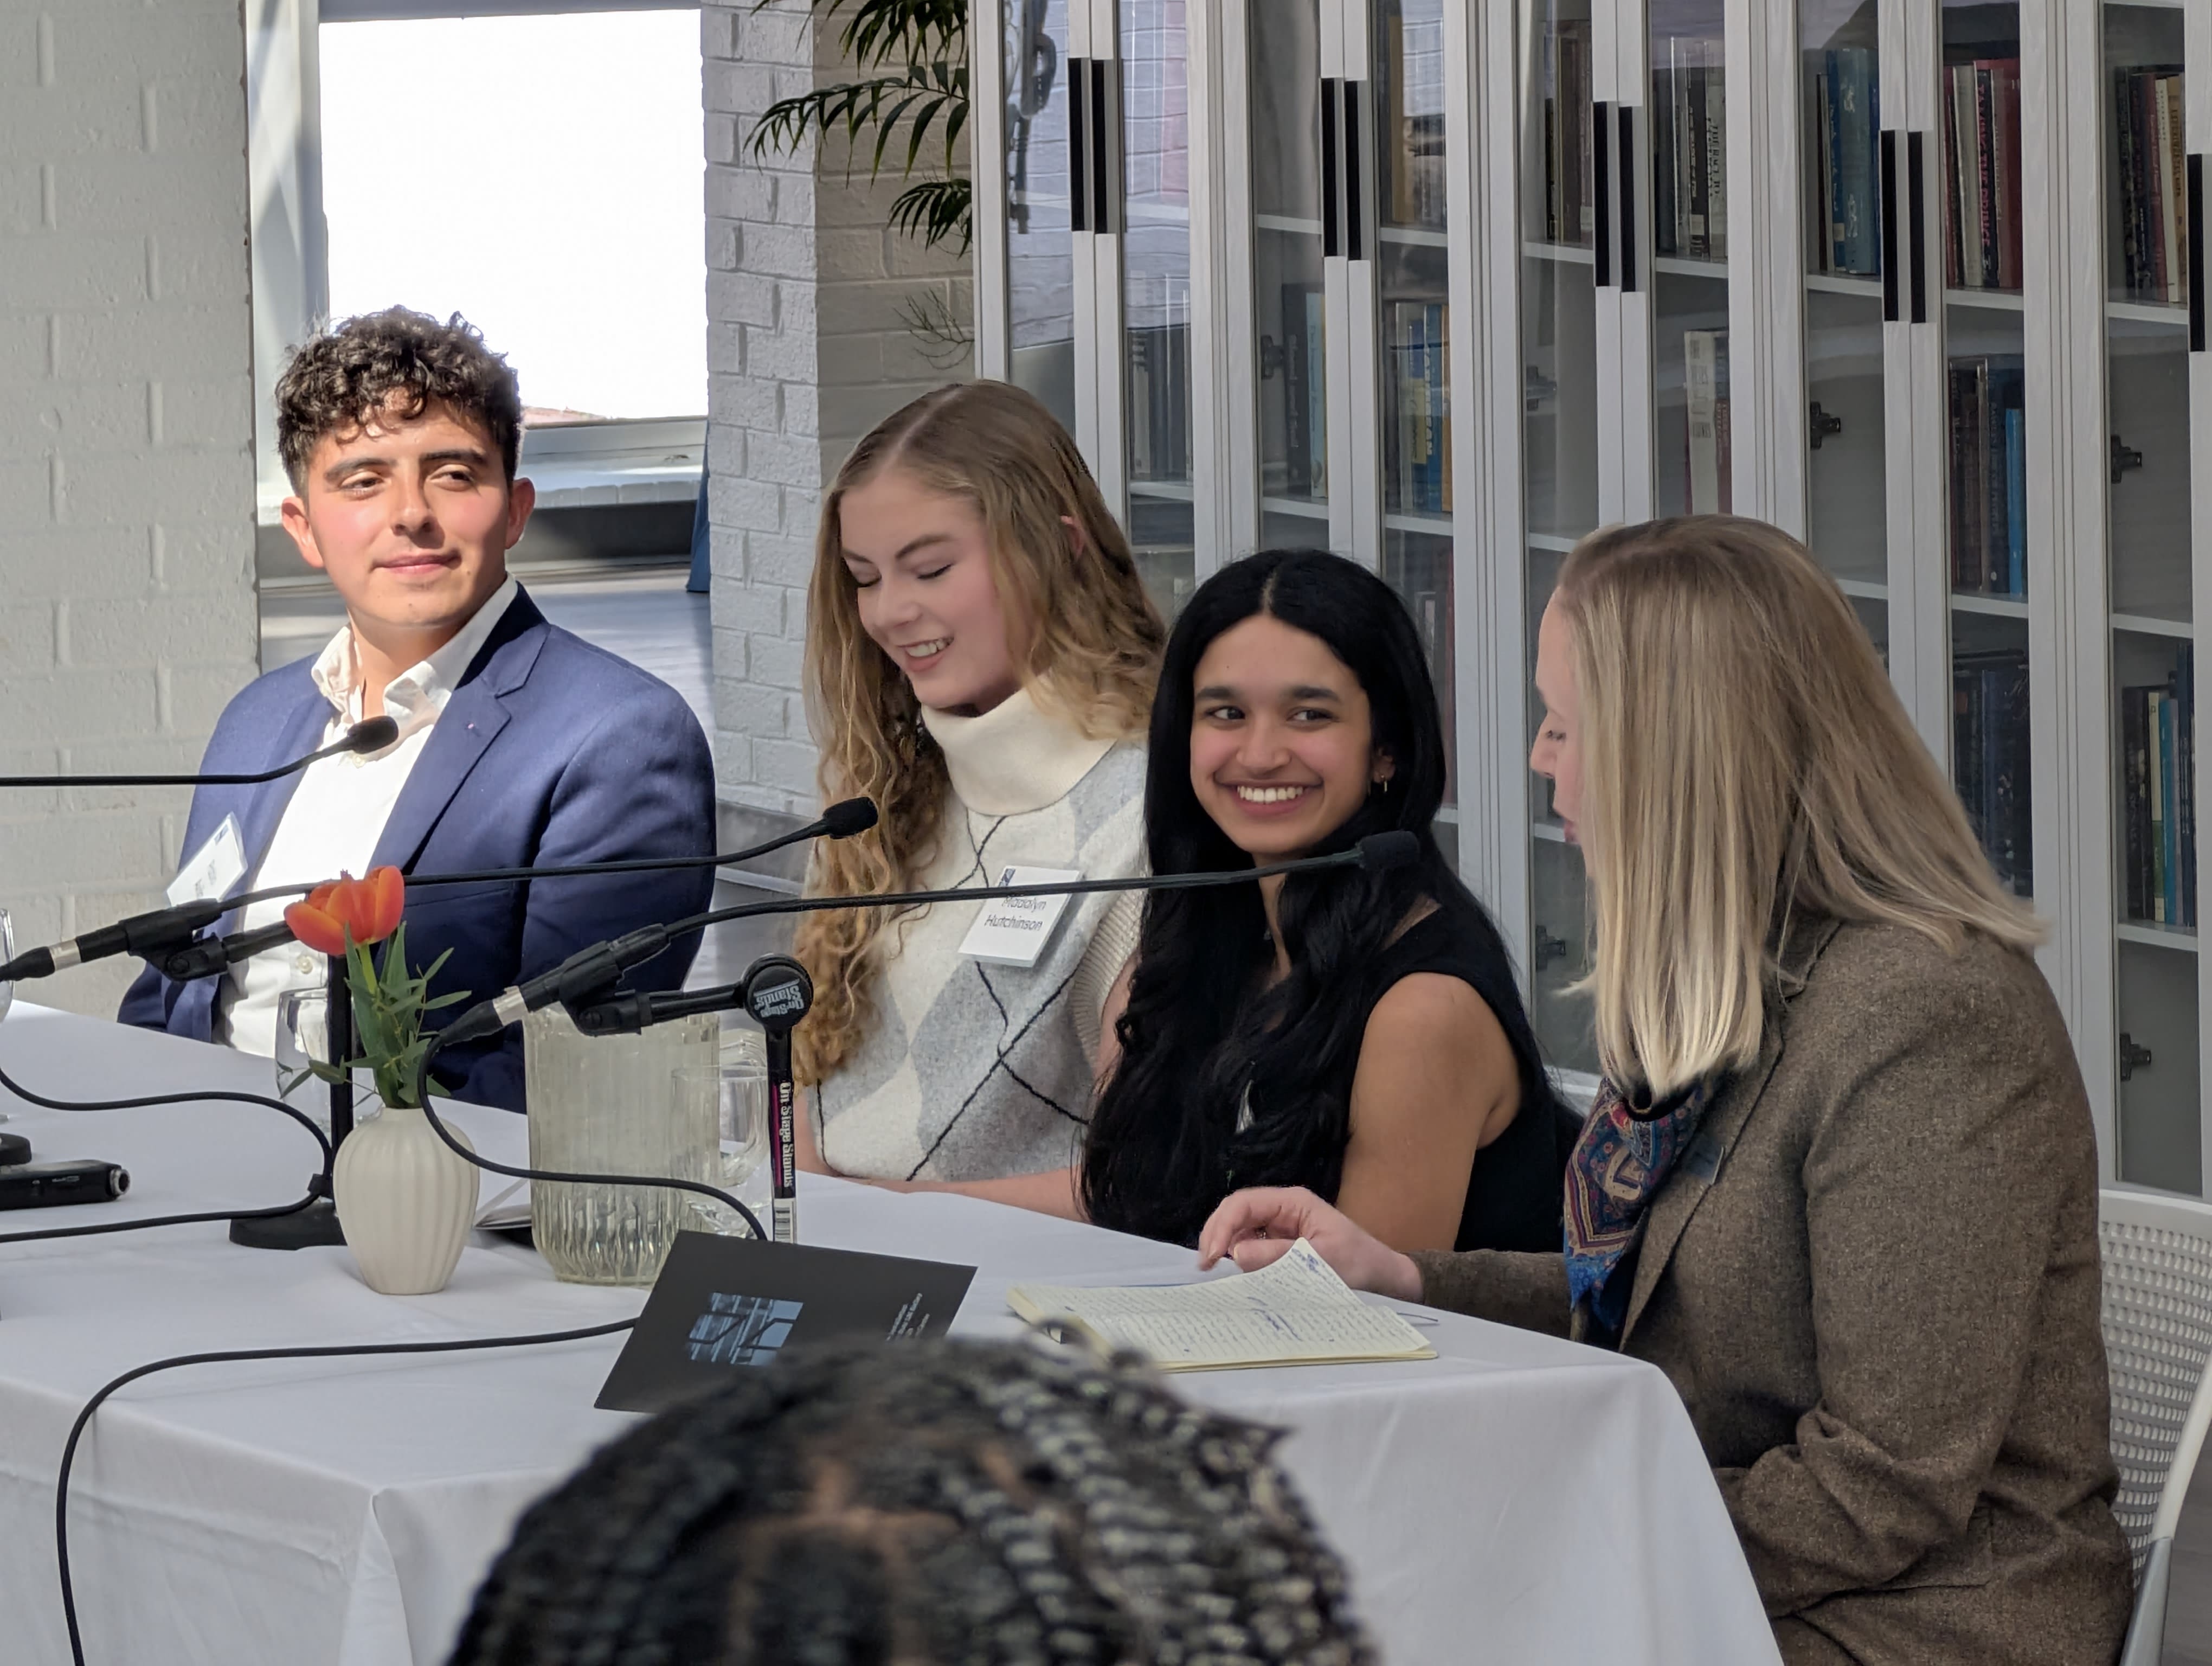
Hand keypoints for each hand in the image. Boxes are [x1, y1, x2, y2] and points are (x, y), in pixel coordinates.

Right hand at [1196, 1187, 1423, 1301]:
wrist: (1384, 1279)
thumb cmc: (1359, 1263)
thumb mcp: (1320, 1260)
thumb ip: (1278, 1256)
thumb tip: (1236, 1252)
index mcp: (1293, 1201)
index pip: (1244, 1203)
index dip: (1222, 1226)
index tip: (1212, 1256)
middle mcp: (1282, 1209)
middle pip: (1235, 1213)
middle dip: (1217, 1235)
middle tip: (1205, 1267)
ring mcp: (1279, 1227)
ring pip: (1239, 1230)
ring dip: (1225, 1247)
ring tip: (1217, 1273)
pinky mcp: (1280, 1245)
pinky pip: (1250, 1247)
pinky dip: (1238, 1259)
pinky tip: (1236, 1275)